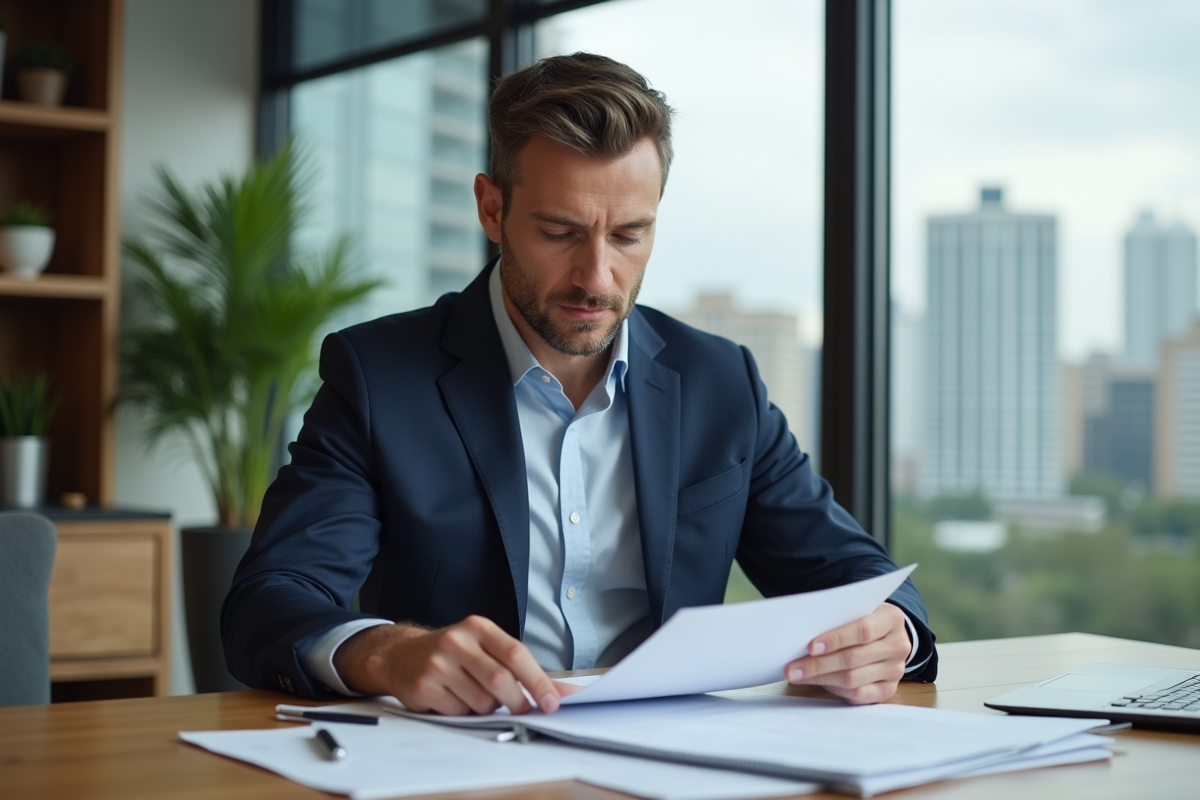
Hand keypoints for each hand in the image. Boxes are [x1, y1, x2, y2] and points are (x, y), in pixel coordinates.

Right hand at [333, 615, 577, 715]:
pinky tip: (454, 699)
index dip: (538, 681)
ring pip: (480, 701)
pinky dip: (464, 713)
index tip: (552, 702)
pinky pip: (458, 711)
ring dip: (487, 708)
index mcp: (478, 627)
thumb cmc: (455, 655)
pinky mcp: (423, 685)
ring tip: (475, 695)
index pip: (516, 654)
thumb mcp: (486, 650)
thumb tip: (565, 694)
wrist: (401, 655)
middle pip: (500, 680)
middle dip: (517, 702)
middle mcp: (457, 640)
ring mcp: (437, 663)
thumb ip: (524, 670)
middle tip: (523, 710)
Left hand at [784, 603, 910, 703]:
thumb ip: (838, 617)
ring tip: (798, 676)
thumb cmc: (864, 618)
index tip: (810, 647)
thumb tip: (802, 631)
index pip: (863, 630)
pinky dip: (835, 689)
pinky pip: (859, 694)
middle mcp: (898, 645)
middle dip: (818, 664)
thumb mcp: (857, 609)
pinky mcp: (889, 689)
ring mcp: (895, 670)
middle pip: (854, 658)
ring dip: (821, 678)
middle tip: (792, 669)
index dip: (835, 639)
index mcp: (892, 619)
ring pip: (853, 679)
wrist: (887, 634)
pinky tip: (819, 682)